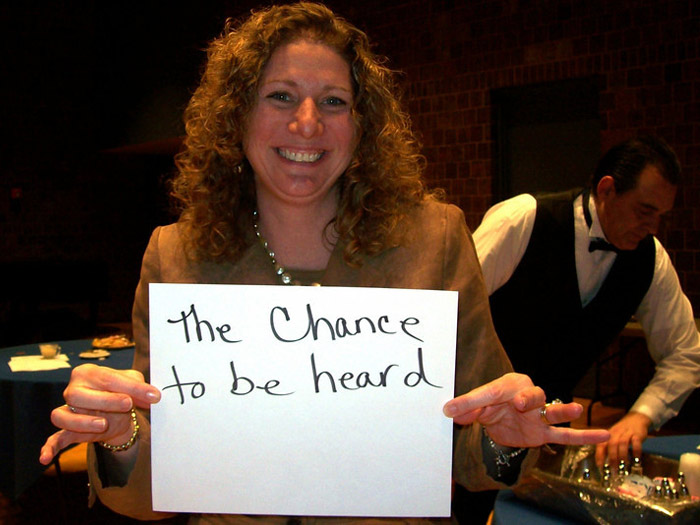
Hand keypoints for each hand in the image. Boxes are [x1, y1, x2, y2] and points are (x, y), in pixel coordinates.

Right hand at [39, 364, 160, 464]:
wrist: (119, 412)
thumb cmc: (124, 392)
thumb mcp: (135, 386)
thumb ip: (141, 390)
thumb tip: (154, 396)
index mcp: (89, 373)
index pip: (107, 378)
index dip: (130, 387)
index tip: (152, 396)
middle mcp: (74, 390)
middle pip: (78, 395)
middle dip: (106, 401)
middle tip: (128, 405)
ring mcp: (68, 410)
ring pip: (62, 416)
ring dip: (82, 422)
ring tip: (103, 424)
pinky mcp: (68, 430)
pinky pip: (55, 438)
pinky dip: (50, 448)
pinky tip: (45, 458)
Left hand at [443, 373, 609, 447]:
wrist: (496, 423)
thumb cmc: (488, 407)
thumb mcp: (474, 407)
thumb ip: (465, 408)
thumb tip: (448, 410)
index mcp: (508, 384)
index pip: (497, 389)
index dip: (488, 396)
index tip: (483, 404)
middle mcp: (528, 395)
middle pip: (532, 395)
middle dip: (528, 399)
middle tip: (521, 403)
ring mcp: (539, 415)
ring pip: (553, 411)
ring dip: (562, 411)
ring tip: (576, 409)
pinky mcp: (544, 432)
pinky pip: (566, 435)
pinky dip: (583, 436)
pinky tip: (604, 434)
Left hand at [595, 411, 650, 467]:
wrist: (636, 419)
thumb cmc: (622, 432)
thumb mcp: (613, 438)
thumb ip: (609, 449)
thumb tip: (605, 464)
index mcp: (608, 436)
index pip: (601, 445)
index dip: (599, 455)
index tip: (600, 466)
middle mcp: (615, 434)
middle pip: (612, 445)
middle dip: (612, 458)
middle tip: (614, 469)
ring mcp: (626, 433)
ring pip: (623, 443)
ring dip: (622, 455)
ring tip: (623, 466)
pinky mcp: (637, 434)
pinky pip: (636, 442)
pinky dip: (636, 451)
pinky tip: (636, 459)